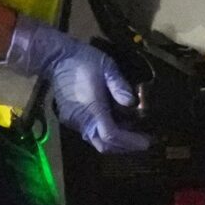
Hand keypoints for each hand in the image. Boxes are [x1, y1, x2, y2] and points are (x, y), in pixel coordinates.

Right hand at [5, 18, 151, 153]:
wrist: (56, 58)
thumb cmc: (84, 60)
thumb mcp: (107, 67)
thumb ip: (119, 86)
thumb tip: (132, 102)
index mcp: (91, 108)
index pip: (111, 135)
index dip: (130, 141)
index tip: (147, 142)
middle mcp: (80, 120)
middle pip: (104, 145)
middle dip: (126, 146)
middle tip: (144, 141)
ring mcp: (73, 122)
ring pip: (96, 142)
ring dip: (116, 143)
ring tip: (135, 135)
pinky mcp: (70, 120)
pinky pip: (90, 134)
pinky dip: (106, 135)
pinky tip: (119, 127)